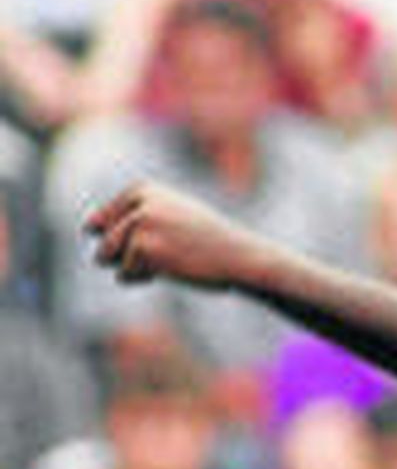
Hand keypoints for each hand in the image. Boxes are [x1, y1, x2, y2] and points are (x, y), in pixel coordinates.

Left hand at [84, 182, 265, 292]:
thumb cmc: (206, 241)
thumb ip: (129, 215)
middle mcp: (138, 201)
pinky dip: (142, 279)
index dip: (128, 239)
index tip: (160, 237)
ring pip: (106, 257)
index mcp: (142, 189)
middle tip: (166, 250)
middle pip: (102, 239)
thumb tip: (87, 226)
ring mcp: (140, 222)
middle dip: (126, 253)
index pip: (102, 221)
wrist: (239, 257)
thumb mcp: (169, 215)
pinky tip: (170, 269)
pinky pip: (122, 275)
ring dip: (132, 266)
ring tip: (166, 260)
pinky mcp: (141, 247)